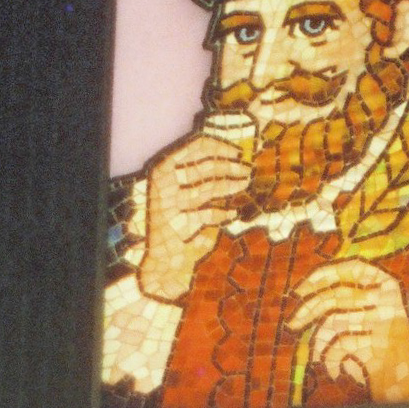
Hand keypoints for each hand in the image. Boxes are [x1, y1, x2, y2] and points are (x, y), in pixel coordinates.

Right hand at [139, 134, 250, 302]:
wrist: (163, 261)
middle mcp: (162, 183)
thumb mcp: (185, 194)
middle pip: (204, 165)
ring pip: (208, 188)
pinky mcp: (177, 224)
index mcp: (161, 168)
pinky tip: (233, 213)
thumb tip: (235, 159)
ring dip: (230, 185)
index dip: (221, 146)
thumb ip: (202, 177)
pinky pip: (207, 214)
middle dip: (230, 166)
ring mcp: (168, 204)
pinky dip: (222, 214)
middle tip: (247, 169)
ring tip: (244, 183)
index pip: (194, 146)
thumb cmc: (178, 223)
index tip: (240, 151)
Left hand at [287, 261, 408, 402]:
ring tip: (318, 356)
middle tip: (292, 323)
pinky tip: (334, 371)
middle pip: (337, 296)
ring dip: (319, 343)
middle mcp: (389, 300)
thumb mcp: (372, 315)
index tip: (301, 288)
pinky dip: (331, 360)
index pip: (353, 268)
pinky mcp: (378, 346)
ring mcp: (385, 322)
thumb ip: (348, 301)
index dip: (324, 275)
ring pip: (333, 323)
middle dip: (308, 310)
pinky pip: (338, 346)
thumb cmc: (387, 348)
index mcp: (389, 286)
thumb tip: (304, 292)